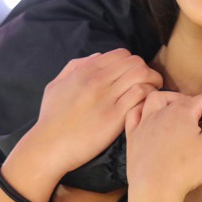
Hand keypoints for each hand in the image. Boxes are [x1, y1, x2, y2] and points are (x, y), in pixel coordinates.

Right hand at [24, 49, 162, 178]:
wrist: (49, 146)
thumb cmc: (51, 118)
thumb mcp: (56, 85)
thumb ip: (75, 67)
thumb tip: (98, 57)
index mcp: (85, 70)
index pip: (122, 54)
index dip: (132, 63)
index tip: (134, 76)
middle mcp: (97, 80)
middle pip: (136, 62)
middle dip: (146, 71)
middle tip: (148, 84)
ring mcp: (107, 98)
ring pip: (142, 75)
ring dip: (152, 82)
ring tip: (151, 93)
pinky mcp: (115, 117)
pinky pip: (140, 95)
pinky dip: (148, 97)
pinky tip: (144, 107)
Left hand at [126, 92, 201, 201]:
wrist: (155, 190)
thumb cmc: (186, 169)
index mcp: (182, 111)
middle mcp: (161, 112)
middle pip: (181, 98)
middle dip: (195, 104)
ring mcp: (144, 123)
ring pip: (156, 99)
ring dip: (169, 100)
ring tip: (178, 111)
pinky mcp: (133, 137)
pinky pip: (135, 114)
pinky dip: (143, 110)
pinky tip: (151, 118)